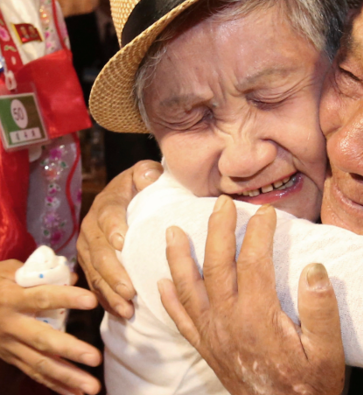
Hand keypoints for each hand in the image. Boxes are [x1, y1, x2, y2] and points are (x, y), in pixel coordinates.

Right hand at [0, 260, 100, 394]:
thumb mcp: (9, 271)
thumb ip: (41, 273)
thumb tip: (73, 275)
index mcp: (13, 298)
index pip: (43, 298)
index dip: (67, 299)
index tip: (92, 301)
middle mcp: (12, 325)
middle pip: (43, 340)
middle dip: (70, 350)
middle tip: (95, 358)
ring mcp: (10, 346)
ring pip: (40, 364)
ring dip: (68, 377)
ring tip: (93, 387)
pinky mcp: (11, 358)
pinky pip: (35, 373)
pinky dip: (56, 385)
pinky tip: (76, 394)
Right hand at [76, 160, 162, 317]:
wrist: (129, 196)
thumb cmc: (143, 186)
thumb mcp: (145, 174)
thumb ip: (146, 173)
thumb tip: (147, 177)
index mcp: (107, 203)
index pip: (108, 214)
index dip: (113, 227)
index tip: (123, 242)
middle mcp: (92, 227)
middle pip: (99, 251)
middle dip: (113, 272)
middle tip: (129, 289)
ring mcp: (89, 249)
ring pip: (95, 273)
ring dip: (110, 292)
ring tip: (127, 308)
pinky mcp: (92, 265)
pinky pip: (96, 285)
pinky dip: (107, 300)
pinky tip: (121, 314)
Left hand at [159, 198, 344, 394]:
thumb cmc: (309, 386)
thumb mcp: (329, 351)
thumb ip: (321, 310)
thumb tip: (314, 268)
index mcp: (258, 317)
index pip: (253, 262)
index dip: (258, 232)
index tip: (267, 212)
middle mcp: (229, 322)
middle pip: (216, 266)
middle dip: (217, 230)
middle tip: (220, 203)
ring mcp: (214, 336)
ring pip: (189, 289)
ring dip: (180, 257)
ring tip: (173, 230)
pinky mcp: (208, 349)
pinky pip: (182, 320)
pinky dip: (170, 300)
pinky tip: (161, 283)